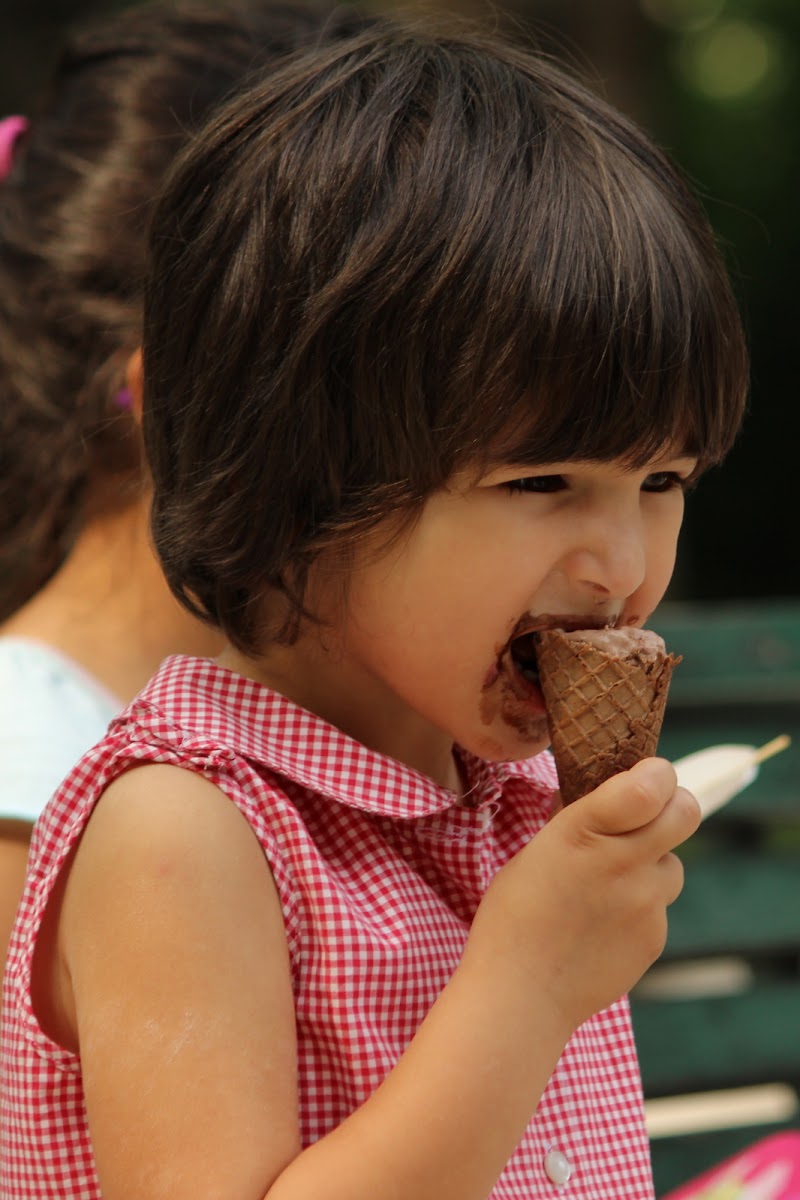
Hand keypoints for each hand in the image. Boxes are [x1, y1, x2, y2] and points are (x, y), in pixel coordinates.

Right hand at [467, 758, 699, 1030]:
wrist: (521, 996)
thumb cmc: (513, 918)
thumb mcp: (534, 853)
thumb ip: (573, 821)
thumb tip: (593, 792)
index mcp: (584, 832)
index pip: (652, 785)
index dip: (658, 774)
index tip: (646, 775)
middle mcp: (624, 863)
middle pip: (686, 813)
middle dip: (674, 805)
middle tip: (651, 813)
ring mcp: (646, 904)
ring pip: (672, 864)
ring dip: (651, 863)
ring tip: (608, 886)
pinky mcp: (655, 938)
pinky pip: (659, 907)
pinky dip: (639, 907)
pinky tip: (602, 924)